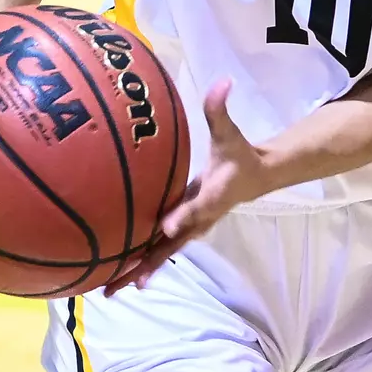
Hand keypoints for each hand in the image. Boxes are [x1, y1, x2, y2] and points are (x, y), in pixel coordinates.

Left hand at [106, 80, 264, 293]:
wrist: (259, 177)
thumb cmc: (241, 154)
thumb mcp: (231, 132)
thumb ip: (220, 110)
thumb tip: (222, 81)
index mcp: (213, 195)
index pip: (198, 206)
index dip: (184, 215)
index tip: (167, 226)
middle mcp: (200, 218)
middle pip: (172, 245)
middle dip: (148, 263)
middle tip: (124, 283)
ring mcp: (191, 226)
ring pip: (163, 253)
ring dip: (139, 271)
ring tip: (111, 290)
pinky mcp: (184, 228)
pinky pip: (160, 248)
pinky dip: (141, 263)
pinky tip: (118, 276)